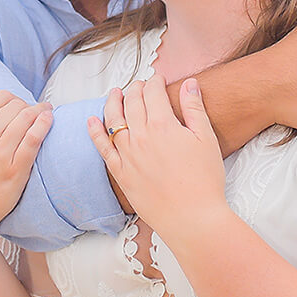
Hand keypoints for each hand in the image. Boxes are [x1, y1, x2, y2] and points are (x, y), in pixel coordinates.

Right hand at [0, 91, 51, 244]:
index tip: (19, 105)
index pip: (0, 96)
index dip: (13, 99)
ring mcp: (0, 152)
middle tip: (34, 111)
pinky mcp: (16, 169)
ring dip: (41, 111)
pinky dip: (45, 124)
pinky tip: (49, 120)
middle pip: (17, 105)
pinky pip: (35, 138)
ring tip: (46, 112)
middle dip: (27, 105)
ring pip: (28, 118)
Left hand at [89, 76, 231, 249]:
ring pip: (113, 120)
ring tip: (115, 93)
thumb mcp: (206, 139)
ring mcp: (127, 155)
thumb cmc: (204, 180)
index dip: (155, 82)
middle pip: (132, 103)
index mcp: (162, 125)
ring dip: (113, 102)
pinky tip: (91, 121)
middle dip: (135, 89)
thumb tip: (190, 83)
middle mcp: (140, 137)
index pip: (153, 93)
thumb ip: (195, 108)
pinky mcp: (120, 173)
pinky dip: (95, 132)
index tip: (158, 79)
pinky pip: (102, 148)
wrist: (192, 218)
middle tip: (140, 85)